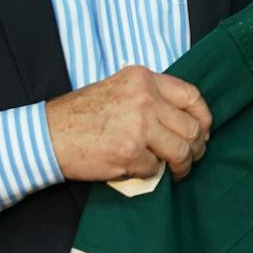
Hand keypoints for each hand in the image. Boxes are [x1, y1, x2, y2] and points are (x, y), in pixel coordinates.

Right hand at [45, 65, 212, 182]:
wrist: (48, 135)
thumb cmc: (81, 115)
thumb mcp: (119, 88)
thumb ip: (151, 96)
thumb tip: (185, 119)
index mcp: (143, 78)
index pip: (192, 96)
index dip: (204, 117)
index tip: (203, 130)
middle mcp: (144, 98)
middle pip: (192, 127)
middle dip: (197, 147)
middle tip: (191, 156)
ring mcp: (138, 126)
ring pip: (181, 151)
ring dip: (183, 165)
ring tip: (177, 170)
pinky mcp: (130, 153)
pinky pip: (157, 169)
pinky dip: (151, 173)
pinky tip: (139, 168)